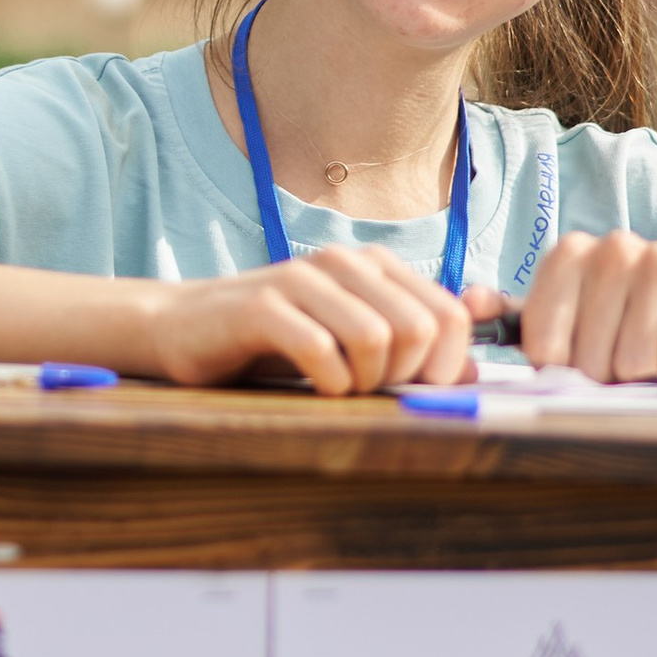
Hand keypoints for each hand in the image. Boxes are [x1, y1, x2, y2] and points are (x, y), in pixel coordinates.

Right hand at [132, 245, 480, 395]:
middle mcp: (344, 262)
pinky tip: (314, 389)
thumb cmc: (274, 344)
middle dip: (406, 378)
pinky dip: (328, 384)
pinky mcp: (261, 305)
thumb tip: (475, 372)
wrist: (182, 328)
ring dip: (366, 384)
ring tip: (342, 390)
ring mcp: (301, 278)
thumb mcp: (350, 346)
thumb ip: (412, 351)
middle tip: (372, 393)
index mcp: (375, 266)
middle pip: (421, 328)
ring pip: (377, 338)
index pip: (451, 315)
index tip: (410, 391)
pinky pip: (320, 350)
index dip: (443, 367)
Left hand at [516, 230, 656, 381]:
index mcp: (570, 255)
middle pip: (590, 344)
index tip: (566, 364)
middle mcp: (614, 247)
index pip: (544, 323)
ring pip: (636, 349)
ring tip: (645, 364)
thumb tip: (470, 302)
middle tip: (612, 369)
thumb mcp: (558, 330)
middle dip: (600, 373)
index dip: (556, 358)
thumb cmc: (615, 337)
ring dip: (640, 372)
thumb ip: (512, 319)